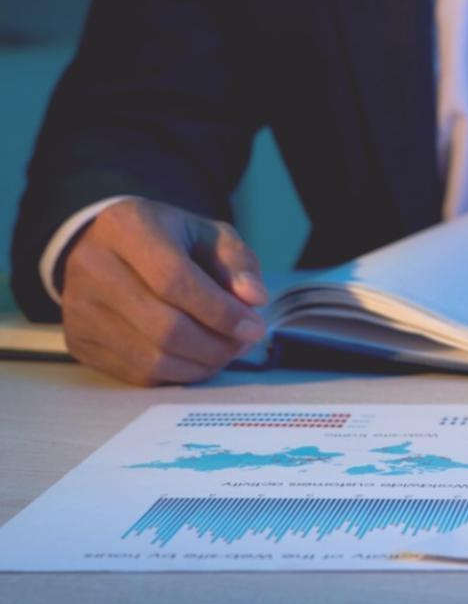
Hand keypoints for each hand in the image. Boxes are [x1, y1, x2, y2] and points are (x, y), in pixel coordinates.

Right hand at [59, 198, 268, 385]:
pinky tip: (198, 359)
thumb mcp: (209, 235)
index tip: (254, 326)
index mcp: (126, 228)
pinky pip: (138, 375)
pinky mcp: (79, 341)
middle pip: (164, 326)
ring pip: (153, 358)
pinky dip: (179, 374)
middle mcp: (92, 267)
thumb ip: (238, 262)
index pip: (175, 280)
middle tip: (244, 342)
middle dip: (216, 344)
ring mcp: (79, 309)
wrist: (109, 247)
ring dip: (202, 364)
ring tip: (227, 350)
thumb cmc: (168, 239)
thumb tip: (254, 298)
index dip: (220, 311)